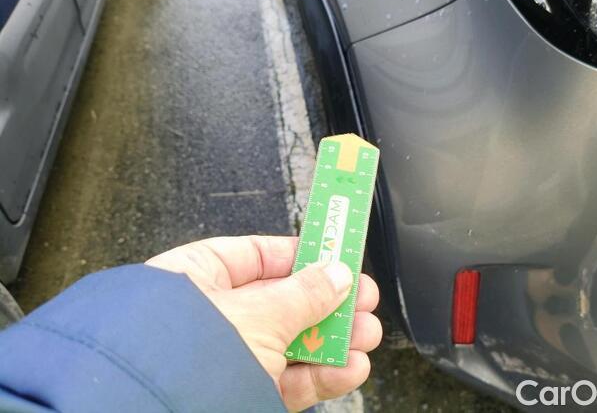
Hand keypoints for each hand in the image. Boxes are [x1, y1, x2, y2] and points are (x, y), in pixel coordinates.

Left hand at [146, 236, 381, 410]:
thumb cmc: (179, 356)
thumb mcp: (258, 313)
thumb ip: (304, 293)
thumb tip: (335, 275)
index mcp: (199, 276)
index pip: (259, 255)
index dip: (303, 255)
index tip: (338, 255)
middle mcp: (211, 315)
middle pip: (284, 299)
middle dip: (329, 302)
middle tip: (362, 298)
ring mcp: (226, 357)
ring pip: (290, 341)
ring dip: (333, 339)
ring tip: (365, 334)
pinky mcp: (240, 392)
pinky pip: (288, 378)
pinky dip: (322, 374)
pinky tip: (349, 367)